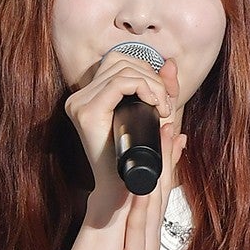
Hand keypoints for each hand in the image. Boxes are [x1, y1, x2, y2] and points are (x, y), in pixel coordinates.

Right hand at [65, 51, 179, 217]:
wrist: (123, 190)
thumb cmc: (136, 159)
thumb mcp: (153, 118)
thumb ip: (161, 90)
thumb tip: (169, 63)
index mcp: (90, 96)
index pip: (118, 61)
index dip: (147, 71)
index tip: (164, 98)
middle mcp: (80, 97)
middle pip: (120, 59)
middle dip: (152, 78)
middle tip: (167, 106)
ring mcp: (79, 103)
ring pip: (122, 68)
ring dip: (152, 84)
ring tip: (163, 110)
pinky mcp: (85, 112)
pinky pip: (120, 82)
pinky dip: (143, 88)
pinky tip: (154, 105)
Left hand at [108, 106, 187, 249]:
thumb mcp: (133, 248)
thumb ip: (136, 222)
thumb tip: (136, 193)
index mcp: (148, 222)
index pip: (160, 174)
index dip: (165, 141)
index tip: (170, 109)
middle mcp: (151, 227)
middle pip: (163, 175)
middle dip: (168, 136)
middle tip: (173, 101)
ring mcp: (146, 242)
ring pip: (155, 196)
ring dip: (161, 162)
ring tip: (166, 127)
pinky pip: (138, 228)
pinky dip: (141, 206)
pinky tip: (142, 186)